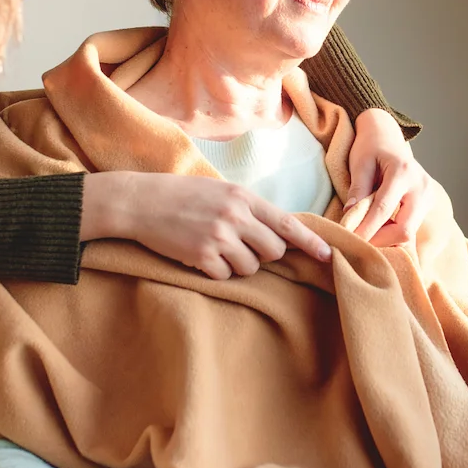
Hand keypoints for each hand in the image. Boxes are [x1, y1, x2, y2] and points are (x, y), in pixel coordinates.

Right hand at [82, 170, 331, 277]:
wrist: (140, 202)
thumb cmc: (182, 196)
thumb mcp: (221, 191)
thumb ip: (249, 209)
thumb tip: (279, 232)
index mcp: (243, 197)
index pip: (287, 224)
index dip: (310, 242)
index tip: (327, 256)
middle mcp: (235, 216)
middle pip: (273, 251)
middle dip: (264, 256)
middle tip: (242, 248)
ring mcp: (218, 237)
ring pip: (250, 268)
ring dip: (237, 265)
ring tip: (215, 249)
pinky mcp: (200, 256)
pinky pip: (224, 276)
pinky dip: (216, 272)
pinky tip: (199, 257)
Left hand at [340, 108, 434, 245]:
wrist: (387, 136)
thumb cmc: (371, 147)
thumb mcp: (360, 163)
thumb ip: (357, 190)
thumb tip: (350, 219)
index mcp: (403, 172)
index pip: (384, 211)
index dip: (365, 229)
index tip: (349, 240)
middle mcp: (421, 187)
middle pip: (404, 230)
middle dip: (380, 240)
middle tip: (358, 241)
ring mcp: (428, 196)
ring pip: (409, 233)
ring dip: (386, 239)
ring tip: (366, 233)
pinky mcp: (427, 204)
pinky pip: (411, 228)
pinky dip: (393, 234)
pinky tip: (378, 230)